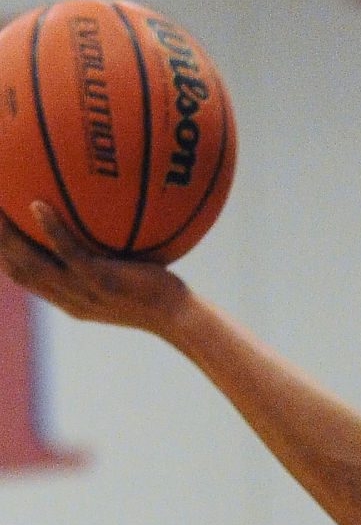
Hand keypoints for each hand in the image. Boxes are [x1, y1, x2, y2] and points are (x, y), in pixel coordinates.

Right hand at [0, 201, 189, 333]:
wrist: (179, 319)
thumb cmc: (157, 295)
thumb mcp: (121, 281)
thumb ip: (101, 262)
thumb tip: (98, 229)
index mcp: (66, 298)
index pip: (22, 277)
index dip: (1, 253)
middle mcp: (67, 298)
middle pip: (16, 269)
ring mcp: (82, 291)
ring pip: (32, 263)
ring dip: (9, 235)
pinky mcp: (101, 282)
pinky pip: (69, 254)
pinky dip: (51, 230)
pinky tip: (39, 205)